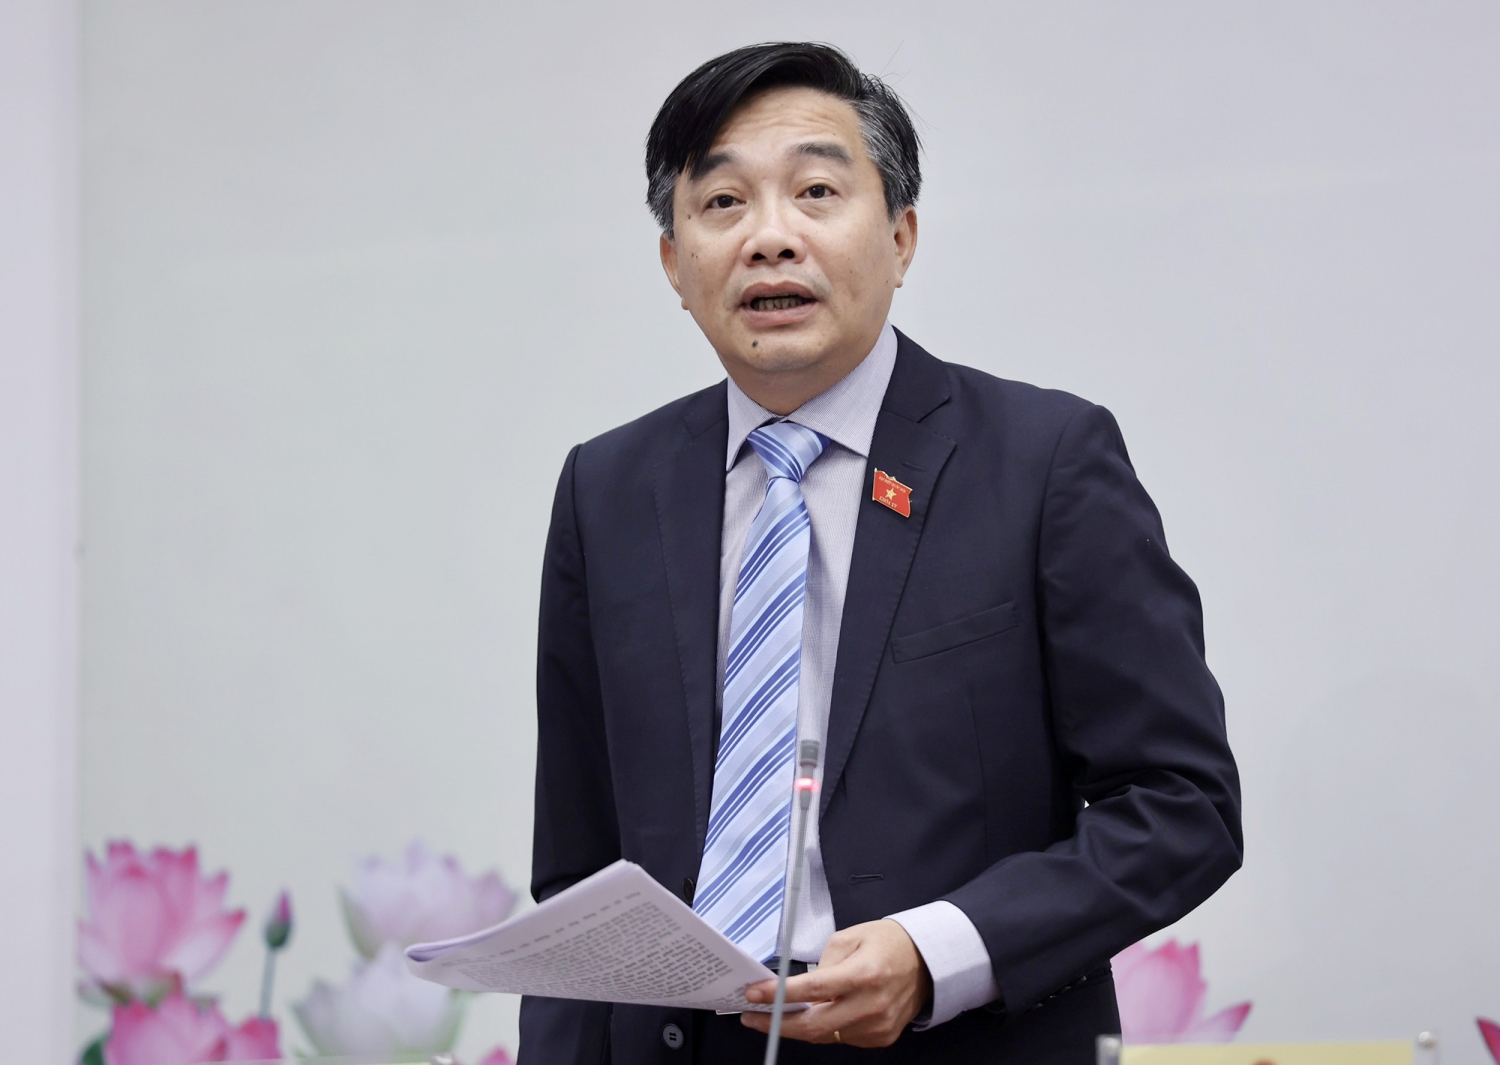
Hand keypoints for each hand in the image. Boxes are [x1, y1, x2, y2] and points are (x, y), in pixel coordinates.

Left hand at [740, 919, 932, 1047]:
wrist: (927, 961)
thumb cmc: (888, 943)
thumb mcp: (851, 937)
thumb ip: (822, 963)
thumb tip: (797, 989)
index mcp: (863, 974)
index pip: (812, 989)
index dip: (778, 995)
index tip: (755, 995)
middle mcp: (871, 1005)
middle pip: (814, 1026)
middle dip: (778, 1024)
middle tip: (754, 1018)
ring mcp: (878, 1026)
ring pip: (825, 1035)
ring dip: (799, 1026)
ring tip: (778, 1014)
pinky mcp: (881, 1038)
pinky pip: (842, 1038)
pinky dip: (825, 1028)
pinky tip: (815, 1015)